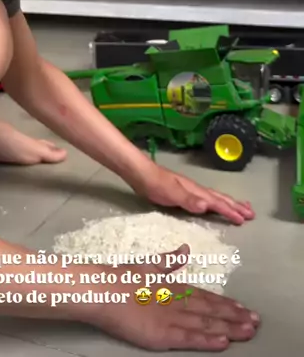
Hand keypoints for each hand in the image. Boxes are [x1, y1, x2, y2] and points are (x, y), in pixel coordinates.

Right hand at [91, 245, 259, 350]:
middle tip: (255, 321)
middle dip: (234, 316)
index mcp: (173, 286)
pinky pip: (190, 339)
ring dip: (228, 328)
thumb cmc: (122, 277)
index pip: (205, 296)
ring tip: (247, 331)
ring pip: (206, 324)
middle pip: (210, 310)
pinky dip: (207, 340)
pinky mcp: (163, 335)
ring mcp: (172, 319)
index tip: (242, 307)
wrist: (104, 290)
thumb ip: (168, 261)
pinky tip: (223, 342)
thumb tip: (184, 249)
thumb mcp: (147, 265)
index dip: (225, 303)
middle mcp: (177, 302)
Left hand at [132, 162, 254, 224]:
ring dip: (230, 203)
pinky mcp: (185, 193)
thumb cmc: (156, 184)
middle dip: (236, 206)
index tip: (244, 220)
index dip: (230, 211)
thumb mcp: (171, 193)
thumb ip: (188, 199)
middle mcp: (197, 190)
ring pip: (215, 197)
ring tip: (242, 207)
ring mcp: (191, 190)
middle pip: (221, 198)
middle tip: (252, 214)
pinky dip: (217, 202)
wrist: (142, 175)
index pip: (217, 202)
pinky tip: (214, 205)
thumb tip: (207, 206)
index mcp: (197, 191)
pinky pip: (207, 199)